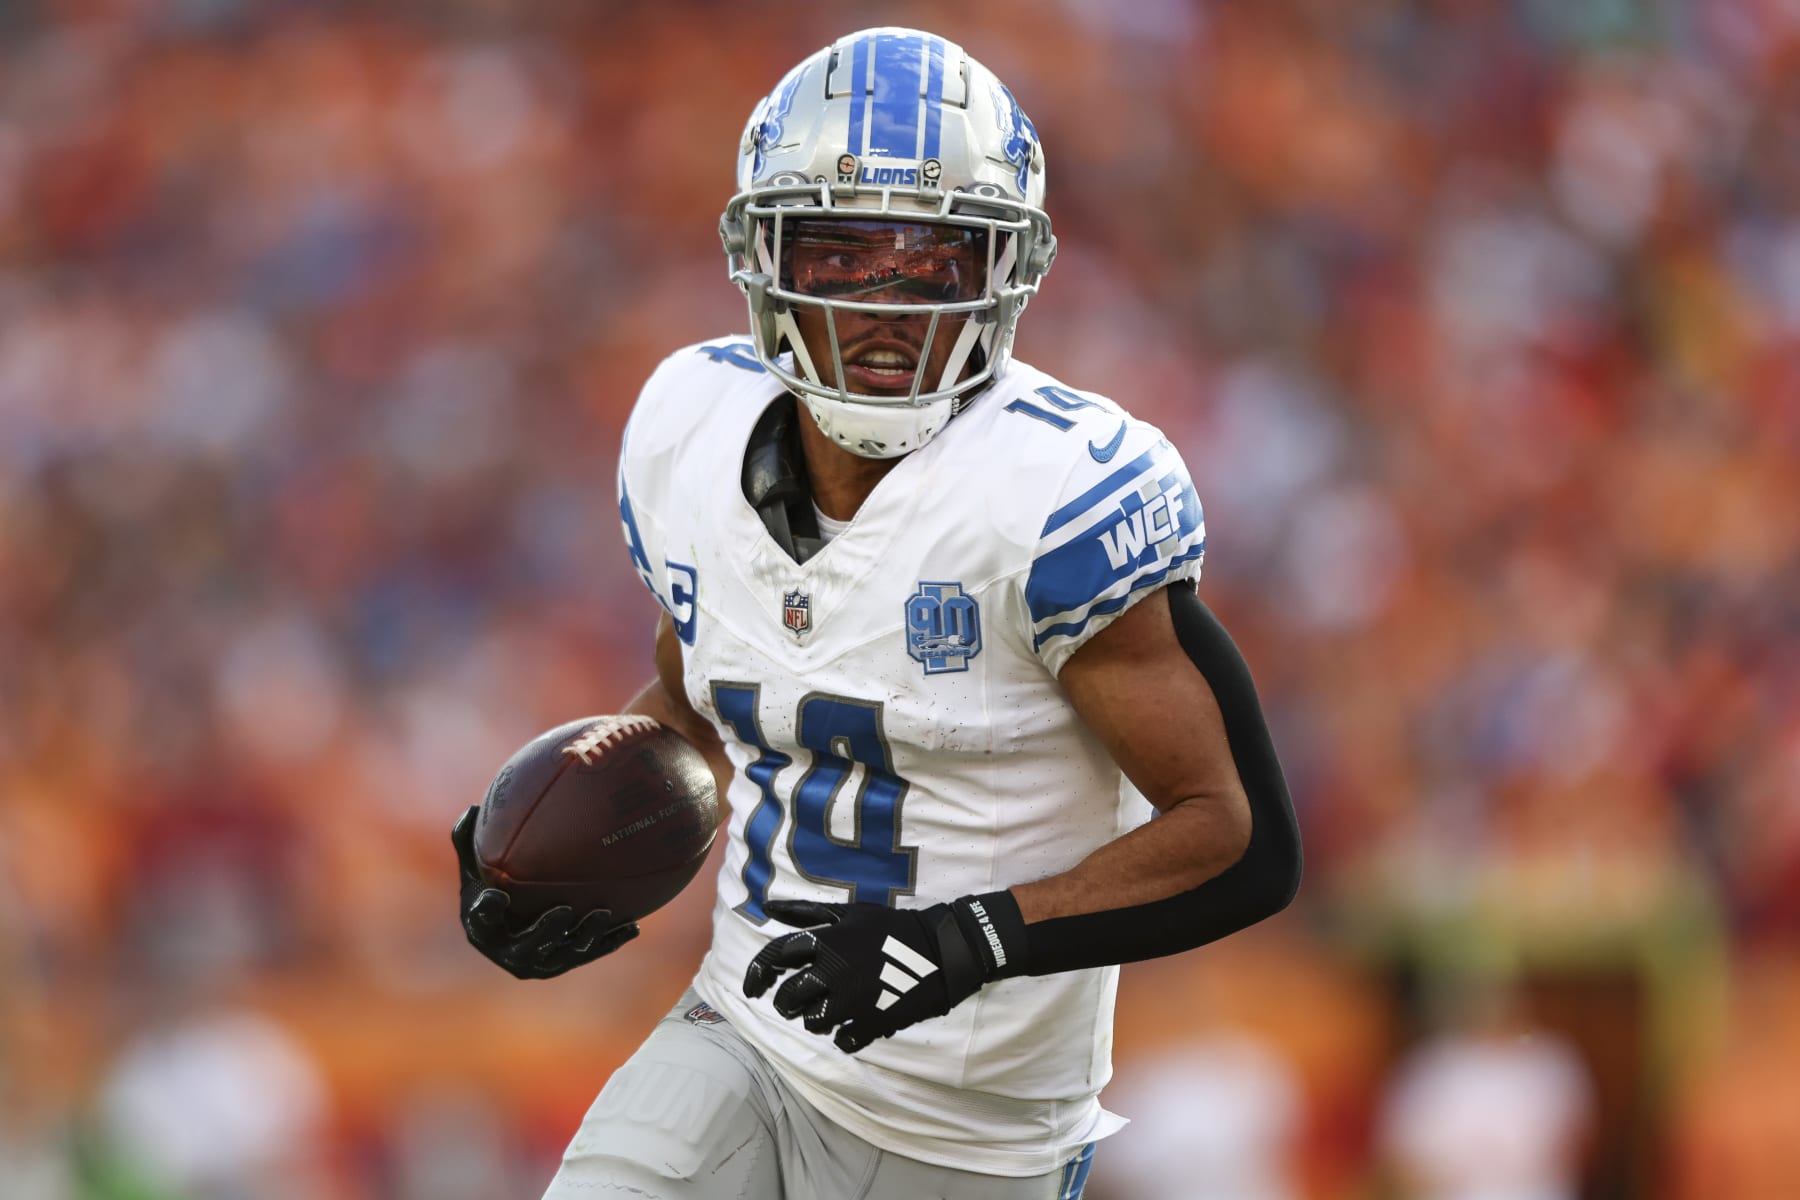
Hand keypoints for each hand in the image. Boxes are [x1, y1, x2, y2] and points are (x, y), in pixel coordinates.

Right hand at [452, 805, 638, 978]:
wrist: (513, 917)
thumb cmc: (492, 883)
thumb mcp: (474, 864)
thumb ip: (468, 839)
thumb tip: (472, 808)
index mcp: (484, 928)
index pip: (481, 921)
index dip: (487, 912)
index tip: (497, 895)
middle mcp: (510, 952)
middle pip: (528, 948)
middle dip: (546, 933)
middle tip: (564, 910)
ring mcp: (541, 961)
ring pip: (565, 954)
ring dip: (586, 937)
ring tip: (603, 914)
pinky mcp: (567, 960)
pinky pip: (591, 952)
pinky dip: (610, 941)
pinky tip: (633, 927)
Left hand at [743, 897, 1009, 1052]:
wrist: (941, 950)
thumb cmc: (893, 928)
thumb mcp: (851, 911)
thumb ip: (806, 912)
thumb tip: (767, 910)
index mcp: (824, 942)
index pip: (774, 958)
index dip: (757, 974)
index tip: (753, 988)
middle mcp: (832, 972)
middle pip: (789, 998)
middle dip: (788, 1004)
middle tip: (797, 1003)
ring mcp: (851, 1001)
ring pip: (813, 1023)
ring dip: (816, 1020)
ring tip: (831, 1011)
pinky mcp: (871, 1024)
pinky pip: (843, 1041)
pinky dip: (844, 1036)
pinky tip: (854, 1025)